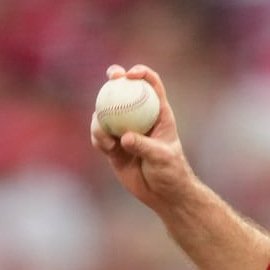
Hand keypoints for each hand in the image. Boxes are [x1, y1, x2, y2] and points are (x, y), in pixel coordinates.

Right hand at [89, 64, 196, 211]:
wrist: (163, 195)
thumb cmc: (171, 173)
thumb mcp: (162, 158)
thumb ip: (144, 146)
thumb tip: (124, 137)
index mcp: (158, 114)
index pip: (152, 86)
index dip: (142, 74)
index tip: (130, 74)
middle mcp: (140, 119)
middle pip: (125, 91)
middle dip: (115, 78)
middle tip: (111, 78)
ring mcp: (125, 131)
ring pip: (106, 113)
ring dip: (101, 117)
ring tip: (107, 137)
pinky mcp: (114, 146)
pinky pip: (100, 135)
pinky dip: (98, 137)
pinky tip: (105, 146)